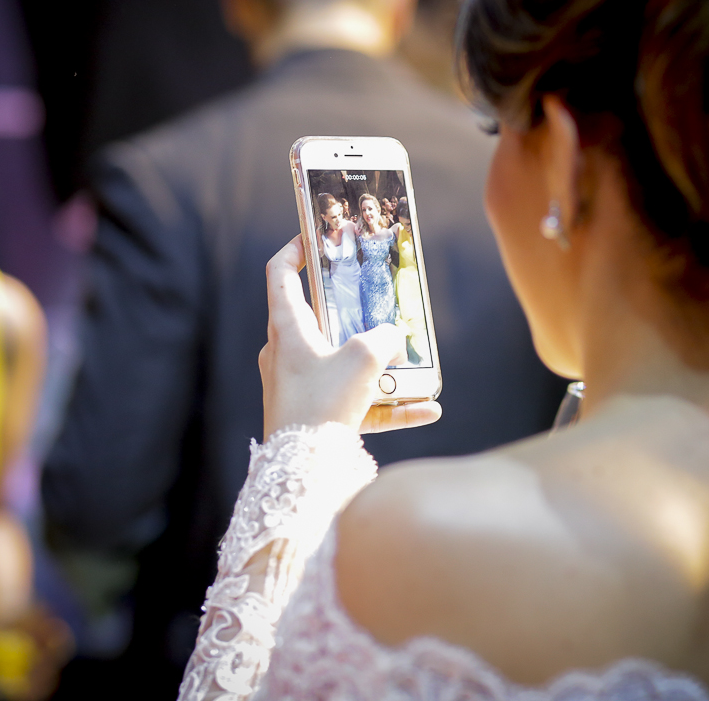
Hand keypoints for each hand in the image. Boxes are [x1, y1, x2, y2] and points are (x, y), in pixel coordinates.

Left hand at [260, 236, 440, 438]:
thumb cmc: (321, 405)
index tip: (316, 238)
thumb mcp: (363, 358)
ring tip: (417, 367)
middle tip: (382, 303)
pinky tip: (428, 411)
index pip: (280, 274)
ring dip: (381, 366)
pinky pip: (358, 405)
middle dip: (355, 313)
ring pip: (344, 366)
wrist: (302, 471)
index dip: (296, 250)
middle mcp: (287, 354)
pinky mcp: (316, 418)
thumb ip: (384, 338)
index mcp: (286, 328)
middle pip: (320, 320)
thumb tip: (392, 338)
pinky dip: (390, 406)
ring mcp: (300, 387)